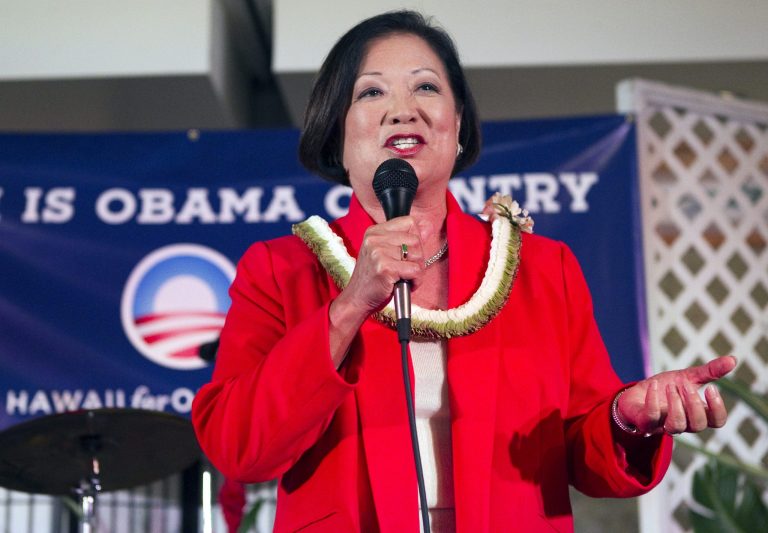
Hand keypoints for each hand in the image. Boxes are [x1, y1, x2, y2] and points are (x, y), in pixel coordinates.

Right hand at [334, 216, 427, 319]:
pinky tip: (405, 284)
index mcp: (374, 231)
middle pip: (416, 240)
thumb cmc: (373, 278)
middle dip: (417, 258)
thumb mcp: (386, 253)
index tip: (407, 254)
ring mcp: (379, 253)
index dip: (415, 239)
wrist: (357, 299)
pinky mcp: (385, 268)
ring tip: (404, 278)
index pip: (409, 222)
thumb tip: (428, 225)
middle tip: (406, 270)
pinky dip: (416, 281)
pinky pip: (416, 270)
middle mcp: (375, 239)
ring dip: (417, 271)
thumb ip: (406, 239)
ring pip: (418, 255)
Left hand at [616, 355, 736, 435]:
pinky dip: (653, 400)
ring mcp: (662, 425)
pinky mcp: (643, 423)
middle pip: (697, 425)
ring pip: (676, 426)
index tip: (711, 389)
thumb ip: (709, 372)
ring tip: (671, 386)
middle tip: (685, 385)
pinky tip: (654, 385)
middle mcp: (682, 423)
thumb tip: (733, 360)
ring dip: (675, 404)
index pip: (716, 422)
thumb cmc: (664, 389)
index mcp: (696, 414)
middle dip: (694, 404)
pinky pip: (650, 418)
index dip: (717, 409)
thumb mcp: (687, 377)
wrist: (634, 394)